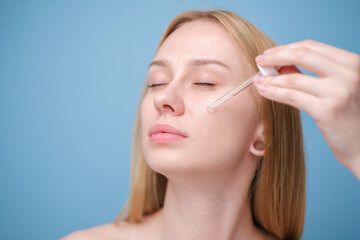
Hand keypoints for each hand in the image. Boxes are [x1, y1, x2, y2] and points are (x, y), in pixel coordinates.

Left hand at [254, 40, 359, 179]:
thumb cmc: (349, 116)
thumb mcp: (338, 87)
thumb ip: (313, 74)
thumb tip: (281, 65)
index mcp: (353, 62)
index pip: (312, 46)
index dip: (286, 48)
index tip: (271, 53)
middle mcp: (349, 73)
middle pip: (302, 54)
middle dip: (275, 56)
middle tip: (260, 60)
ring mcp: (339, 92)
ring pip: (293, 78)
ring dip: (270, 78)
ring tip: (257, 80)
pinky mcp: (327, 111)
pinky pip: (292, 97)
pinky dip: (274, 92)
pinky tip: (263, 90)